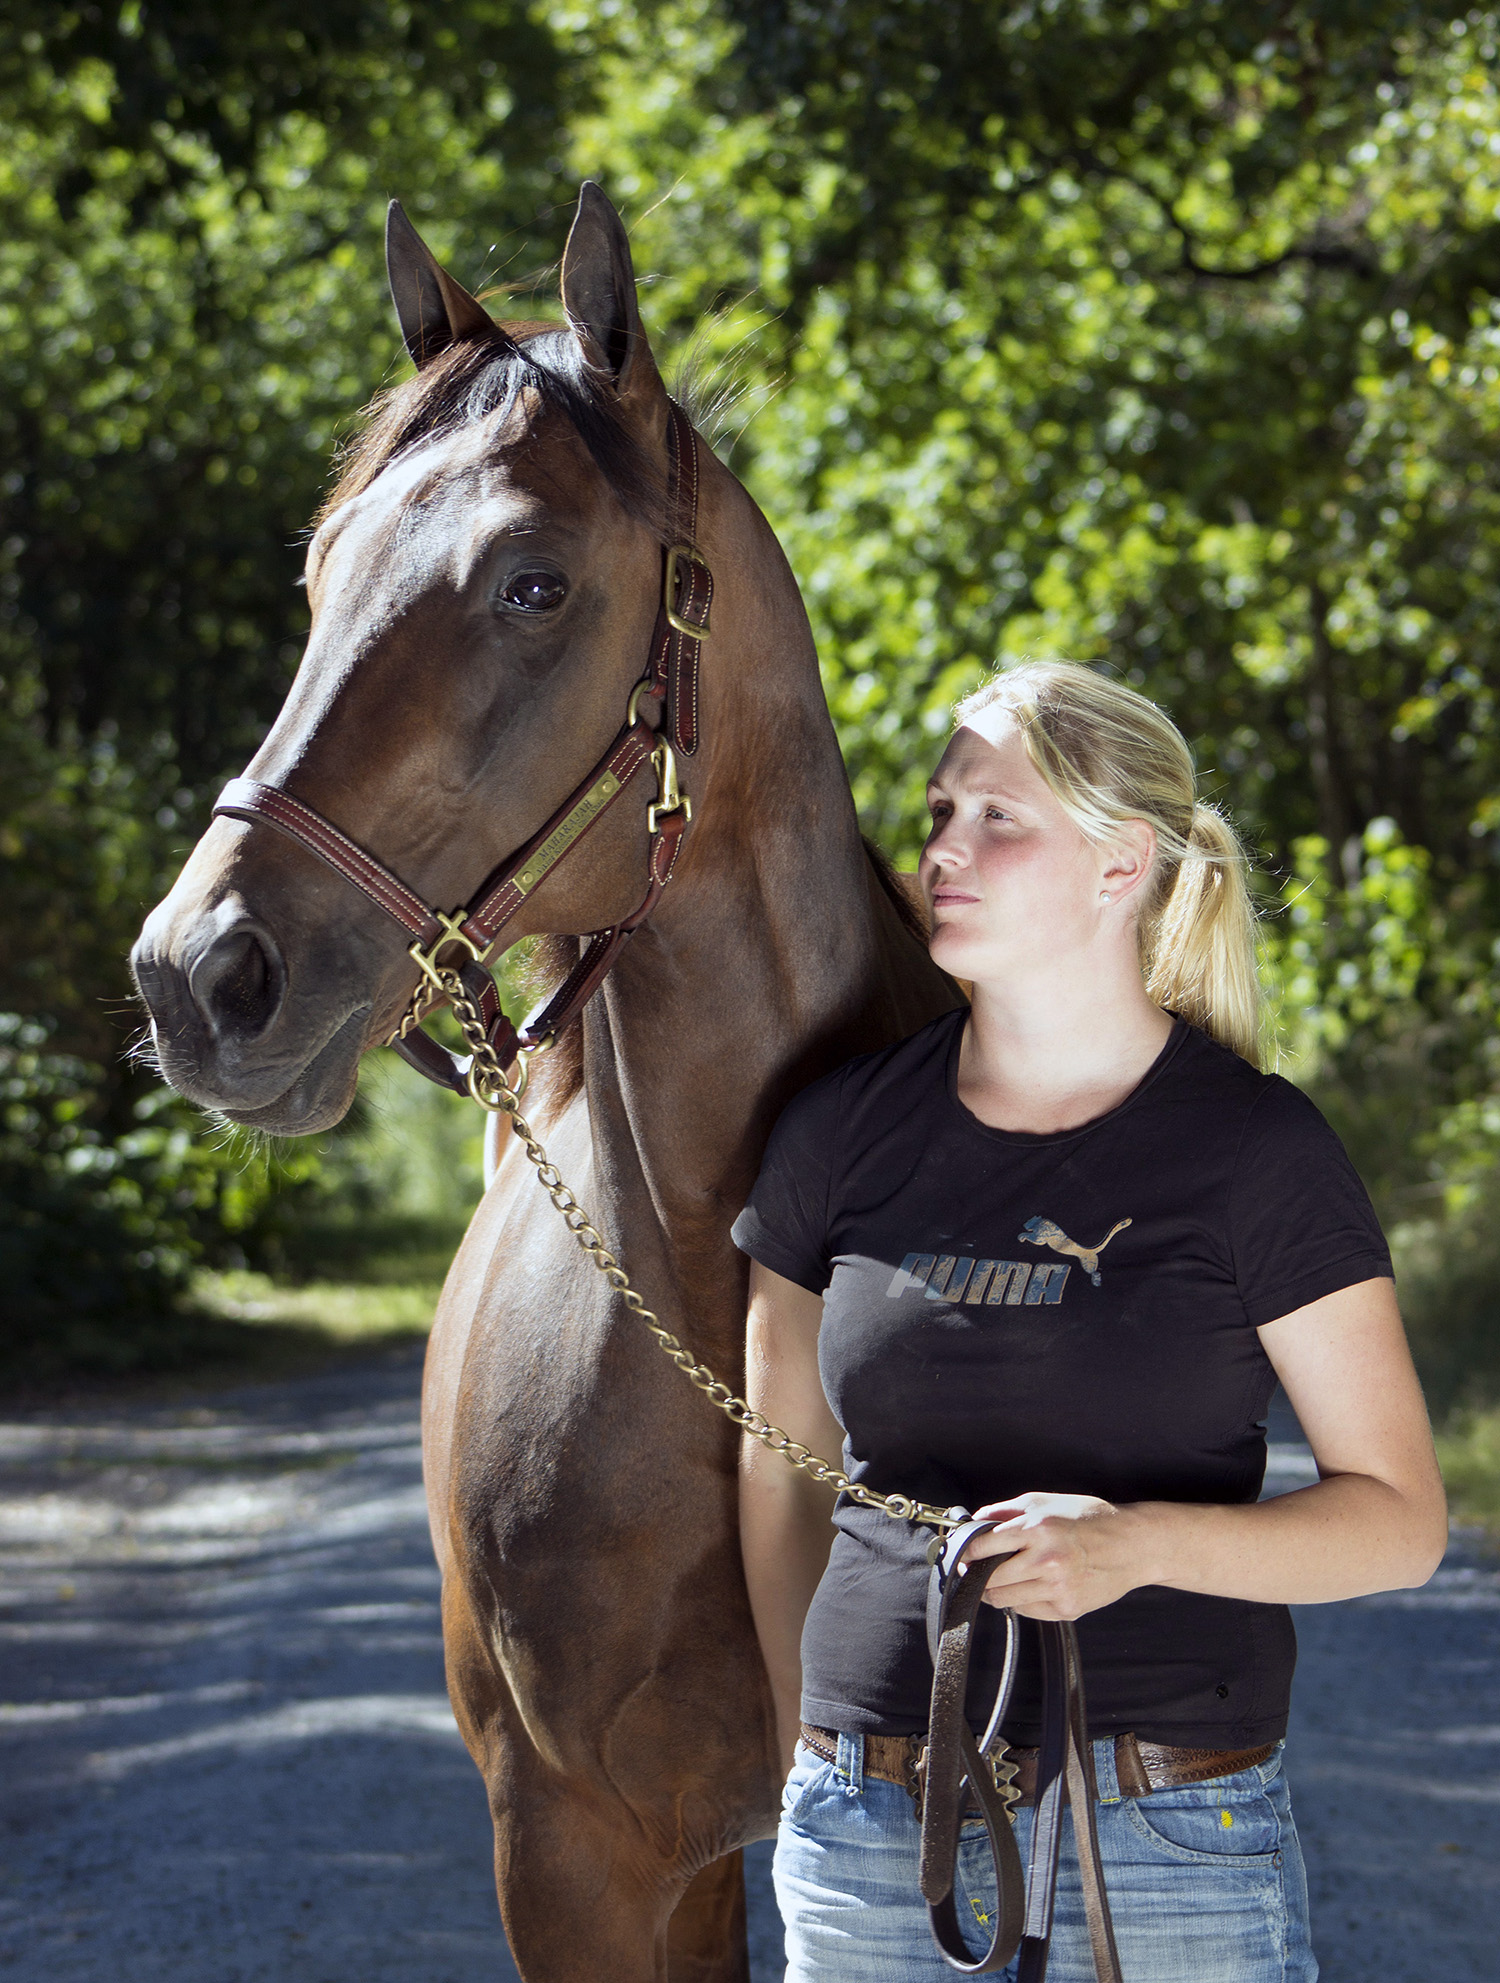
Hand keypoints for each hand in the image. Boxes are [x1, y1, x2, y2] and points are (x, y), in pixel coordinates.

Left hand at [959, 1492, 1143, 1620]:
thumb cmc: (1091, 1519)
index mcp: (1038, 1528)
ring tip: (1001, 1578)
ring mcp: (1057, 1588)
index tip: (963, 1554)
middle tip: (974, 1570)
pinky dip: (1022, 1600)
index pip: (984, 1546)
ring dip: (995, 1591)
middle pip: (989, 1579)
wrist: (1133, 1546)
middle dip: (976, 1575)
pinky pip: (1028, 1611)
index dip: (967, 1552)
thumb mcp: (1047, 1502)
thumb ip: (1006, 1511)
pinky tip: (1031, 1585)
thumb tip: (975, 1522)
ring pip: (1004, 1600)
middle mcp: (1046, 1560)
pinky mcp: (1067, 1609)